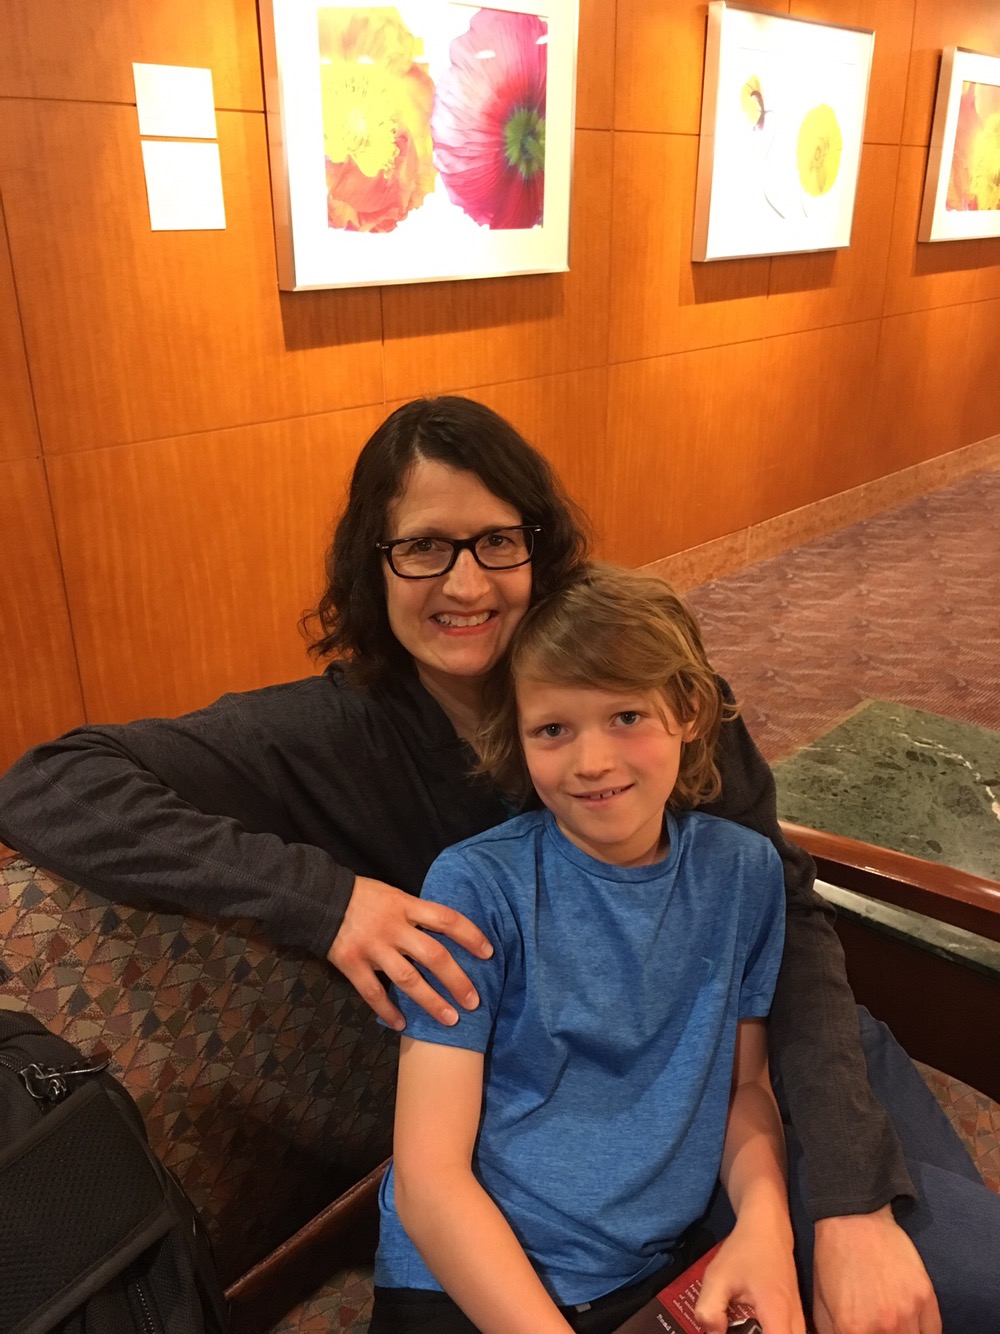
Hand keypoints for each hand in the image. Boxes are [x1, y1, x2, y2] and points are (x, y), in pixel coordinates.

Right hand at [327, 875, 492, 1029]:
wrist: (319, 899)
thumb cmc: (363, 897)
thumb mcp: (394, 895)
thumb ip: (415, 914)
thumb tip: (446, 933)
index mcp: (406, 906)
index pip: (446, 919)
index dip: (470, 935)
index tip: (488, 953)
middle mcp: (393, 927)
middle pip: (433, 954)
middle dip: (457, 979)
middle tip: (474, 1001)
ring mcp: (372, 947)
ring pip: (407, 979)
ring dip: (431, 1002)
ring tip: (450, 1020)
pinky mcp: (351, 963)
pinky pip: (373, 992)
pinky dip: (388, 1011)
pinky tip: (403, 1025)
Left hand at [695, 1219, 804, 1333]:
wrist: (768, 1227)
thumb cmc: (744, 1250)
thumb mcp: (717, 1277)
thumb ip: (710, 1310)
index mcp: (777, 1314)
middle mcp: (796, 1321)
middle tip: (737, 1330)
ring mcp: (800, 1319)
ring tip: (743, 1327)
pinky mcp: (796, 1316)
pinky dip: (776, 1333)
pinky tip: (753, 1327)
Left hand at [812, 1207, 939, 1333]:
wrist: (854, 1218)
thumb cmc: (833, 1258)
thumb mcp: (822, 1303)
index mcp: (854, 1329)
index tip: (860, 1333)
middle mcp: (885, 1326)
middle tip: (875, 1327)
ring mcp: (909, 1311)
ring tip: (892, 1325)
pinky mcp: (926, 1296)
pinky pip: (933, 1332)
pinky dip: (923, 1332)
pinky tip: (910, 1324)